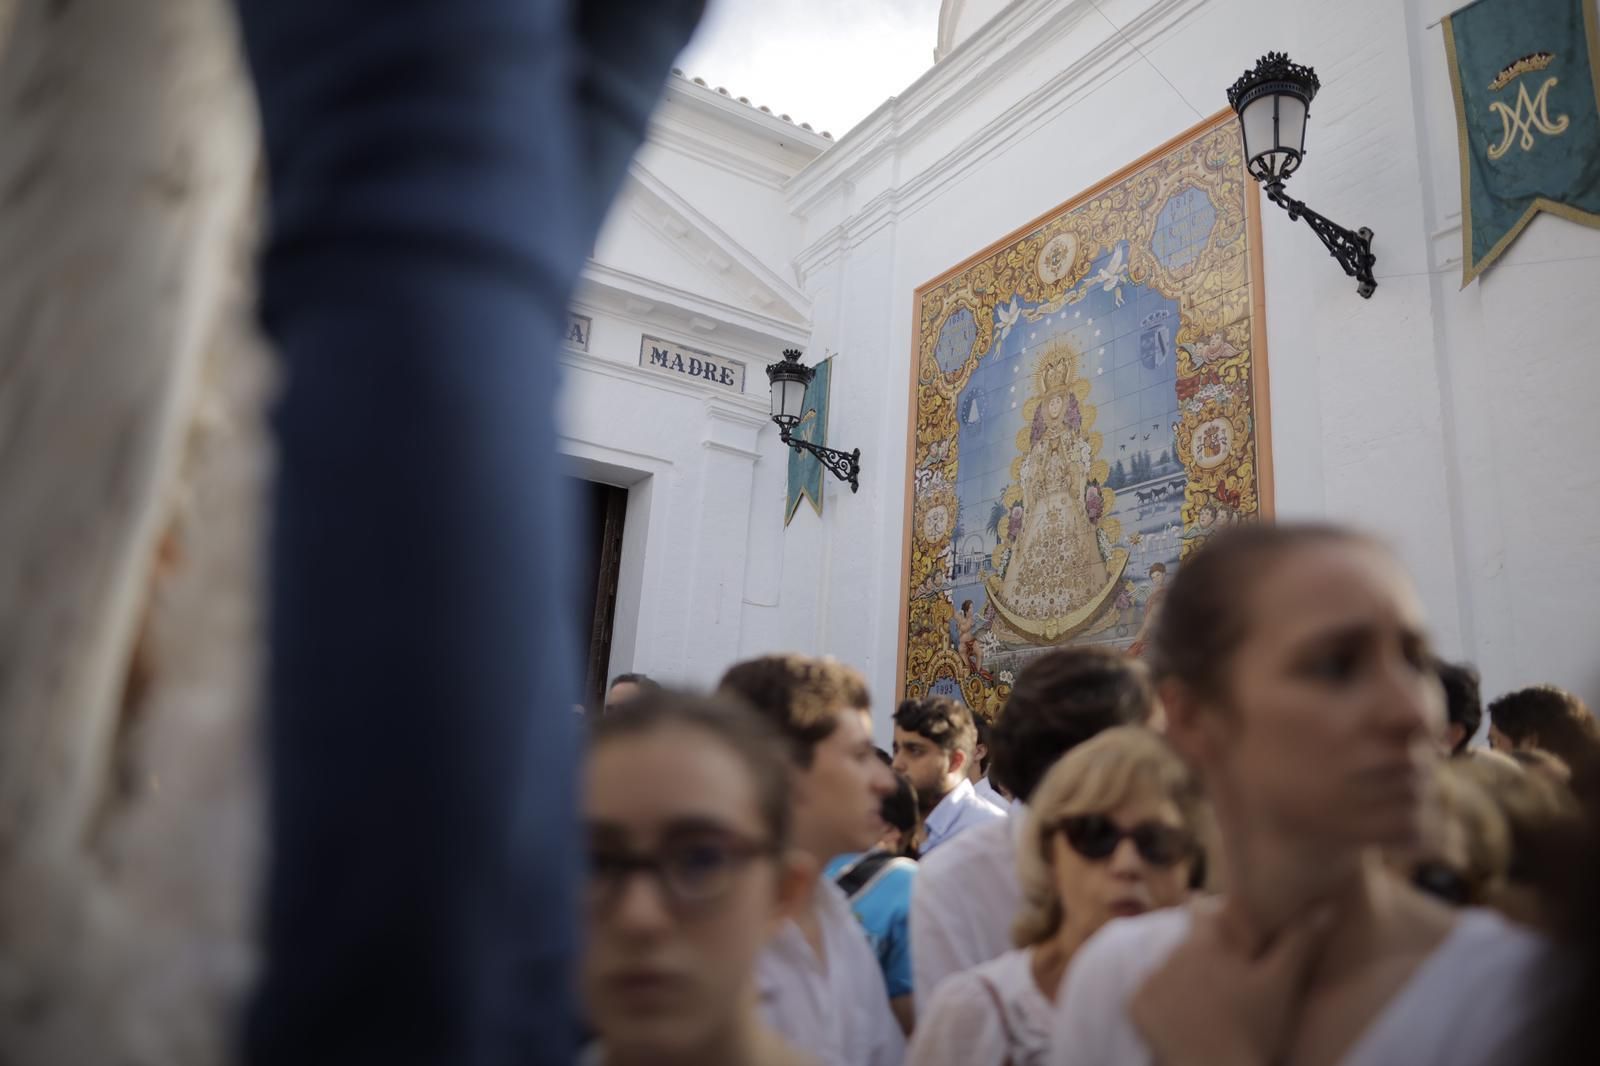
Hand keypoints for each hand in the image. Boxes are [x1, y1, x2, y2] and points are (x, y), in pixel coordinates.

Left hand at [1129, 905, 1333, 1065]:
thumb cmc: (1255, 1029)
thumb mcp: (1282, 984)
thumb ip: (1300, 941)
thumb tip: (1327, 907)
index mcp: (1204, 944)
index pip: (1200, 911)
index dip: (1211, 914)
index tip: (1218, 921)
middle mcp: (1171, 956)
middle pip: (1185, 948)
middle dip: (1200, 959)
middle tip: (1222, 985)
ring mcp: (1150, 982)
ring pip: (1166, 973)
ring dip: (1180, 983)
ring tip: (1205, 1008)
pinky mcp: (1136, 1009)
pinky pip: (1146, 999)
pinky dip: (1160, 1008)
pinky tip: (1182, 1023)